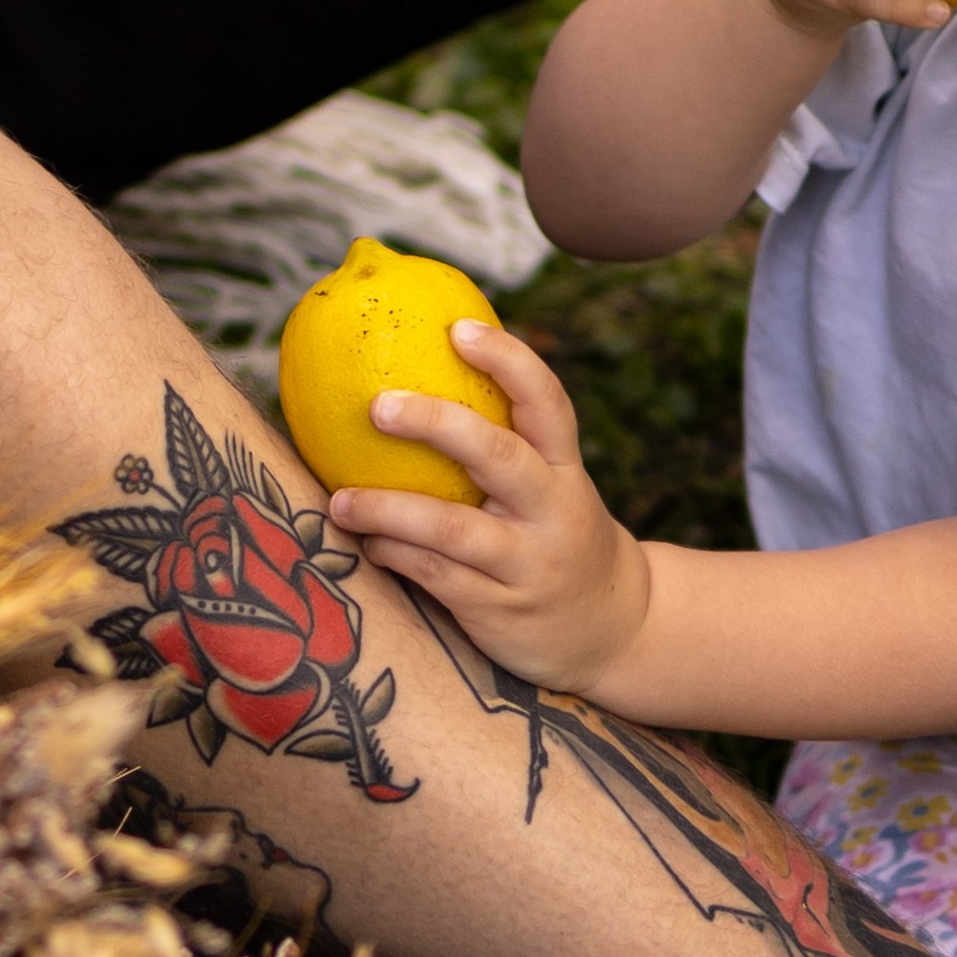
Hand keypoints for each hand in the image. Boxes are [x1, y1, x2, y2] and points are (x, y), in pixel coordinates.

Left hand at [327, 319, 652, 695]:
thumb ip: (502, 446)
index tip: (459, 328)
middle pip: (498, 456)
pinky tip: (365, 542)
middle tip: (378, 405)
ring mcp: (528, 564)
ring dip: (390, 510)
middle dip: (437, 424)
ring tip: (341, 500)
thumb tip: (412, 375)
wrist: (615, 628)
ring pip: (454, 530)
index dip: (508, 360)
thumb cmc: (557, 537)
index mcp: (565, 471)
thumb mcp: (553, 489)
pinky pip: (436, 577)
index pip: (547, 403)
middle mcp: (553, 512)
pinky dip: (395, 555)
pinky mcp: (501, 610)